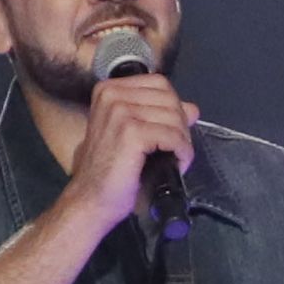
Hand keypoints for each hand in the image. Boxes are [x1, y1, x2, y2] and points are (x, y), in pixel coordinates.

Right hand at [65, 61, 200, 230]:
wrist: (91, 198)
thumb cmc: (111, 169)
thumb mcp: (133, 134)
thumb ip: (160, 116)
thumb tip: (192, 108)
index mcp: (109, 90)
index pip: (160, 84)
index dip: (174, 107)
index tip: (171, 130)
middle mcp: (112, 95)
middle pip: (170, 99)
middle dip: (181, 126)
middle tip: (176, 149)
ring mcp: (120, 112)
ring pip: (175, 118)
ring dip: (182, 141)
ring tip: (174, 159)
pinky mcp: (131, 133)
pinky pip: (173, 136)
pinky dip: (182, 152)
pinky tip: (176, 164)